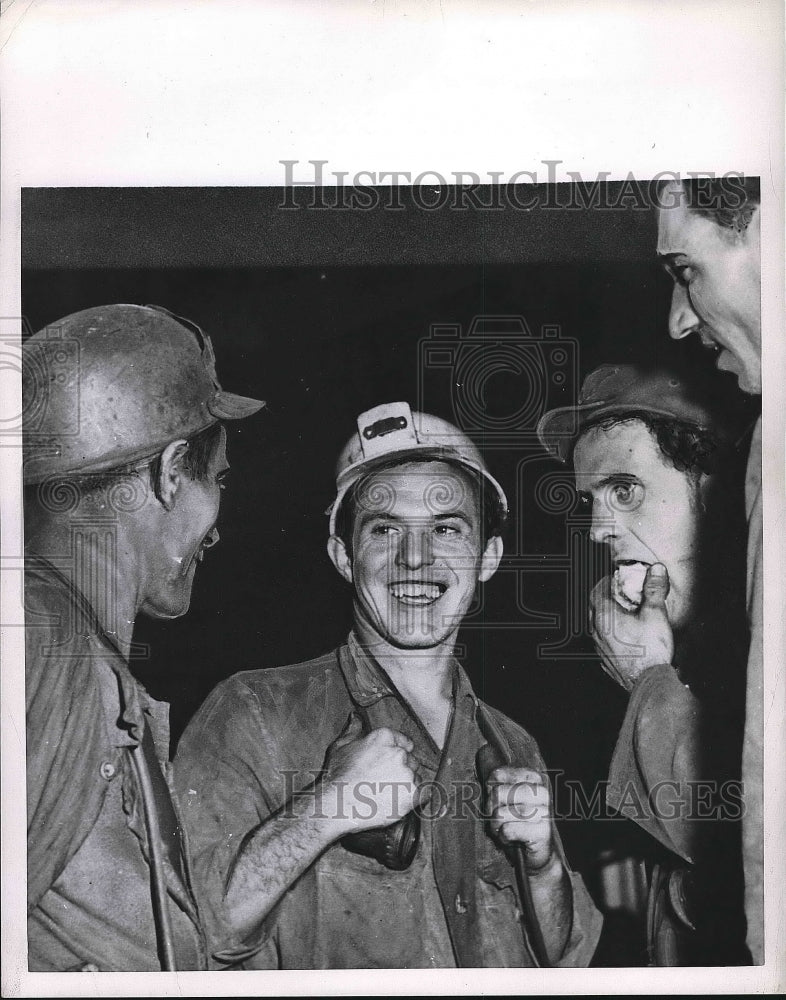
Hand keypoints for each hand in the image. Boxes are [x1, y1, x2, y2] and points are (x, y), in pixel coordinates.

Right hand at [321, 713, 424, 831]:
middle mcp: (399, 752)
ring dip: (407, 786)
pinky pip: (424, 795)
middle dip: (402, 771)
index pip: (406, 744)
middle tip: (385, 783)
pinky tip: (398, 802)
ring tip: (387, 795)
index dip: (398, 756)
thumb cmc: (336, 777)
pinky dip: (415, 800)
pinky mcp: (412, 794)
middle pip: (412, 761)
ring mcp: (407, 774)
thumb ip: (354, 729)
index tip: (388, 767)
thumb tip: (356, 717)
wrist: (335, 804)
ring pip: (417, 778)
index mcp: (385, 737)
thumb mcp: (341, 746)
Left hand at [486, 766, 554, 871]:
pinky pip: (508, 830)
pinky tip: (512, 838)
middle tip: (500, 819)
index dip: (490, 791)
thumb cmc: (515, 823)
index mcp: (534, 778)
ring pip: (501, 813)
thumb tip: (491, 779)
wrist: (535, 854)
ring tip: (506, 829)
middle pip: (497, 793)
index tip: (498, 801)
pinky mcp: (543, 832)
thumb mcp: (502, 800)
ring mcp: (545, 811)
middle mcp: (542, 792)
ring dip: (497, 826)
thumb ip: (496, 785)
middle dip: (492, 809)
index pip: (497, 775)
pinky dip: (504, 837)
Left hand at [589, 563, 673, 691]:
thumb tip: (656, 570)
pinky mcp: (605, 662)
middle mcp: (597, 631)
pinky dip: (610, 636)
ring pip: (596, 627)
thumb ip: (654, 589)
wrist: (649, 683)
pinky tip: (623, 638)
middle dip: (604, 598)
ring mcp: (600, 648)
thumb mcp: (655, 614)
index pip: (595, 592)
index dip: (604, 583)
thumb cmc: (650, 651)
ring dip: (606, 618)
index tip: (613, 580)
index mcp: (605, 616)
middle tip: (618, 595)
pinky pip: (602, 643)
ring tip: (622, 615)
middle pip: (594, 608)